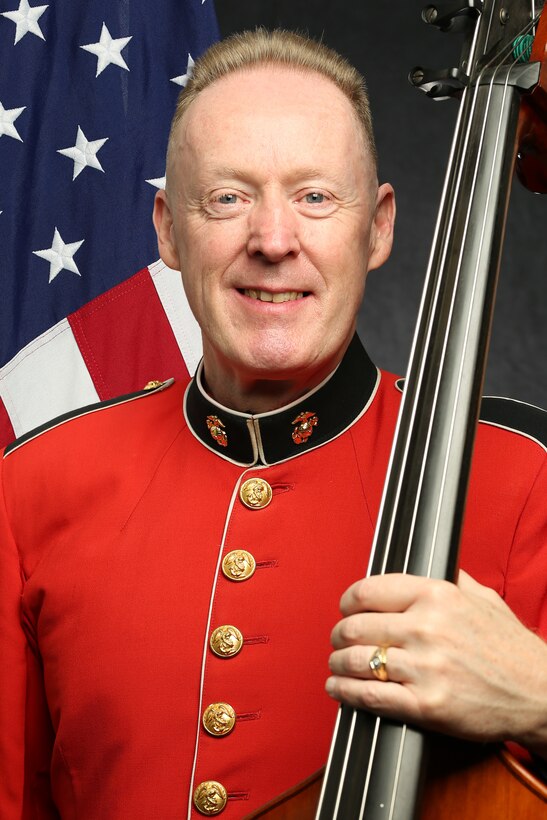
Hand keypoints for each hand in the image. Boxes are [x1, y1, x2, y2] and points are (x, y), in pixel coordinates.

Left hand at [326, 571, 546, 754]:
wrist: (539, 693)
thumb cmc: (510, 648)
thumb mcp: (481, 597)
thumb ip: (448, 579)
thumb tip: (422, 570)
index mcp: (436, 596)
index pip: (368, 591)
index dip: (348, 602)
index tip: (345, 608)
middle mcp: (427, 628)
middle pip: (355, 627)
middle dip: (339, 635)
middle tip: (338, 639)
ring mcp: (426, 668)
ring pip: (356, 661)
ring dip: (337, 663)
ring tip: (336, 664)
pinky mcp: (426, 705)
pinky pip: (370, 696)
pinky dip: (346, 693)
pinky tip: (339, 688)